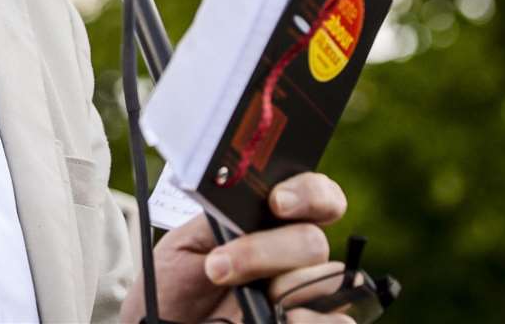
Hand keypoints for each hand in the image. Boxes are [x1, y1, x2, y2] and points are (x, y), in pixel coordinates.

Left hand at [120, 172, 351, 322]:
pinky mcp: (307, 322)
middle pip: (314, 242)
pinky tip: (283, 320)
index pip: (316, 196)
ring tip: (252, 302)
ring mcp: (305, 294)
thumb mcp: (187, 243)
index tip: (277, 203)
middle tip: (219, 268)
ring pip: (330, 281)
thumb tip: (245, 209)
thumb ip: (221, 222)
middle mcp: (295, 255)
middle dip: (267, 251)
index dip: (308, 193)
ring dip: (288, 289)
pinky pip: (339, 321)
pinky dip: (313, 320)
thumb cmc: (175, 282)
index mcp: (272, 222)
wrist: (165, 323)